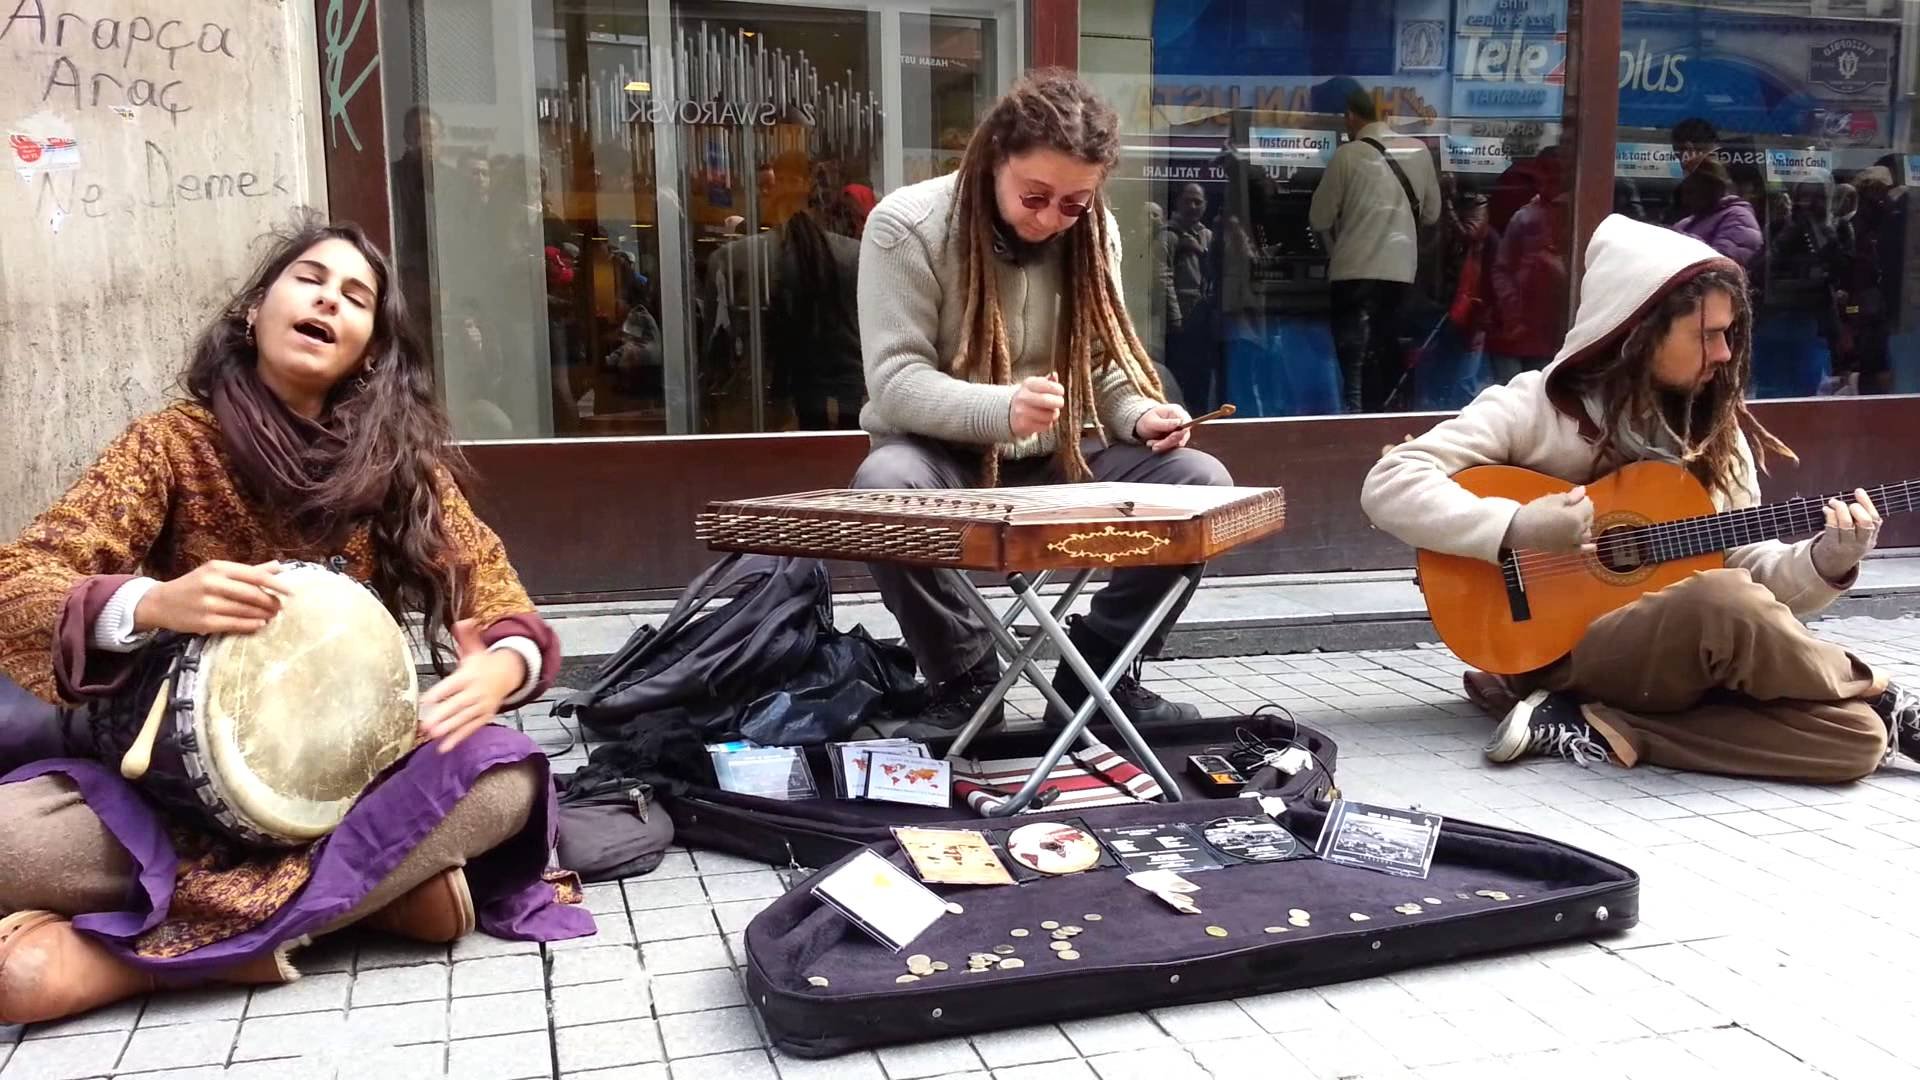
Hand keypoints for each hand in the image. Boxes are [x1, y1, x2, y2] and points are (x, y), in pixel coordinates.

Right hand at [134, 561, 287, 635]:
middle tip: (280, 607)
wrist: (161, 602)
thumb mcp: (218, 572)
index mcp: (218, 568)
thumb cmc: (195, 585)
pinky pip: (234, 625)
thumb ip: (249, 570)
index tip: (292, 592)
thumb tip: (279, 566)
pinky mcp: (204, 622)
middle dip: (270, 602)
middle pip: (252, 594)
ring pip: (245, 611)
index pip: (255, 576)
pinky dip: (250, 625)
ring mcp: (208, 604)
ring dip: (263, 615)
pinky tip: (259, 624)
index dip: (276, 584)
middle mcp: (212, 584)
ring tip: (272, 615)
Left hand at [419, 619, 525, 752]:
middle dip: (443, 715)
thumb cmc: (484, 662)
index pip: (452, 684)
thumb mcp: (475, 647)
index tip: (425, 700)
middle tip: (426, 725)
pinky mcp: (484, 716)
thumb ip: (466, 635)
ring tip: (433, 736)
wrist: (509, 674)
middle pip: (458, 705)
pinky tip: (444, 748)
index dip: (439, 692)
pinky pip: (471, 728)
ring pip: (464, 718)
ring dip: (449, 728)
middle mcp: (475, 692)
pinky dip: (458, 738)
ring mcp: (480, 706)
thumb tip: (462, 622)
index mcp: (469, 675)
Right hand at [1009, 375, 1064, 438]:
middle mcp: (1023, 397)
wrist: (1010, 413)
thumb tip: (1054, 375)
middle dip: (1059, 402)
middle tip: (1060, 403)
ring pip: (1050, 415)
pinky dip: (1048, 424)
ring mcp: (1022, 412)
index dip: (1059, 389)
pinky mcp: (1024, 425)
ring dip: (1054, 414)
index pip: (1049, 386)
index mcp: (1028, 384)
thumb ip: (1047, 381)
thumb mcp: (1036, 386)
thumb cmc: (1029, 397)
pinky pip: (1046, 426)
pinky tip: (1043, 420)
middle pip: (1048, 401)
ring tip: (1050, 412)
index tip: (1060, 392)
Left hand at [1134, 403, 1193, 452]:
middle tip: (1153, 446)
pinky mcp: (1178, 437)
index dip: (1176, 436)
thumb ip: (1166, 423)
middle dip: (1166, 443)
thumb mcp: (1152, 421)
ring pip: (1178, 442)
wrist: (1143, 424)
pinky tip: (1155, 444)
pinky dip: (1164, 447)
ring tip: (1151, 443)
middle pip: (1181, 436)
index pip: (1184, 426)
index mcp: (1176, 411)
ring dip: (1164, 446)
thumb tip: (1180, 423)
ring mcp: (1181, 429)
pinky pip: (1174, 445)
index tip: (1165, 441)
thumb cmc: (1146, 420)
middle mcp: (1181, 419)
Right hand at [1504, 487, 1594, 553]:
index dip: (1583, 499)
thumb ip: (1571, 497)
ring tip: (1577, 520)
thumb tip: (1583, 490)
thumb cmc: (1534, 513)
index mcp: (1575, 517)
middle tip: (1574, 506)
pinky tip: (1593, 547)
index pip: (1588, 506)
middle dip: (1584, 511)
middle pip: (1589, 518)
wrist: (1519, 530)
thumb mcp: (1552, 500)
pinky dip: (1588, 548)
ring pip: (1587, 533)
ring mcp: (1572, 541)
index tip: (1576, 496)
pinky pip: (1580, 549)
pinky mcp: (1565, 549)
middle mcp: (1577, 531)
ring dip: (1585, 525)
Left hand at [1812, 488, 1880, 583]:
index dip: (1867, 503)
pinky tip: (1827, 510)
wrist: (1832, 567)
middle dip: (1856, 508)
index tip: (1858, 491)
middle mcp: (1861, 543)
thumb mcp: (1861, 537)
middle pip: (1865, 522)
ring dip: (1839, 508)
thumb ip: (1862, 521)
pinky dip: (1829, 514)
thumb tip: (1859, 496)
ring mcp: (1846, 545)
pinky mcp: (1831, 546)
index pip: (1875, 519)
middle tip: (1847, 504)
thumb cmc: (1846, 546)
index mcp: (1871, 538)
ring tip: (1833, 502)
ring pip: (1846, 523)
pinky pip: (1831, 527)